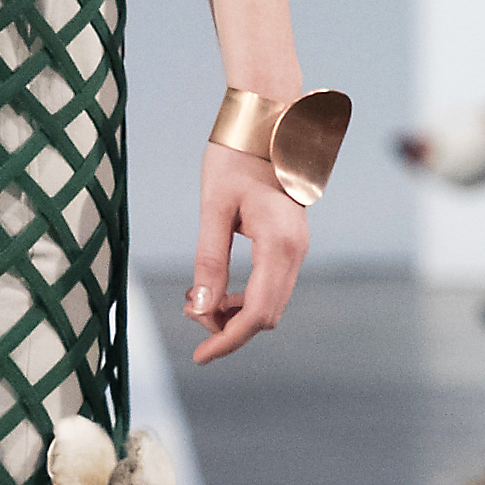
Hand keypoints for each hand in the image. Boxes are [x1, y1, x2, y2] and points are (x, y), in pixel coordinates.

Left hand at [184, 140, 308, 362]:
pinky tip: (215, 290)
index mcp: (279, 244)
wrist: (263, 126)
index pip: (256, 313)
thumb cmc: (235, 160)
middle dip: (227, 327)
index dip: (227, 340)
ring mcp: (296, 249)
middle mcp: (295, 252)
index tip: (199, 357)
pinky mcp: (289, 246)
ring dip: (233, 313)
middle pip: (265, 315)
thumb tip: (200, 308)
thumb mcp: (214, 210)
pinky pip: (269, 287)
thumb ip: (209, 261)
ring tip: (196, 299)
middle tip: (188, 311)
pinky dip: (242, 298)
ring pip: (268, 304)